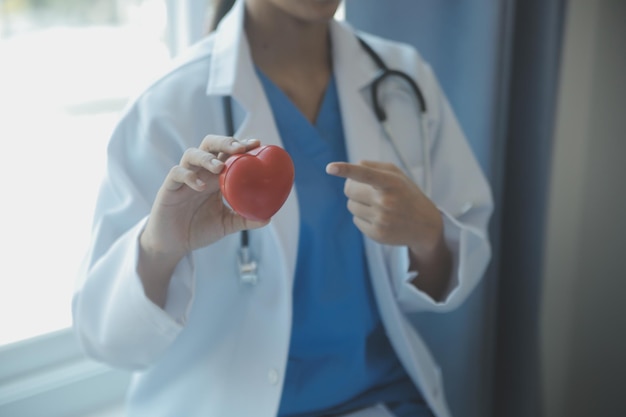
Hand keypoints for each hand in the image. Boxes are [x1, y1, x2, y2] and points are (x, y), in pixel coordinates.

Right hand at [141, 135, 268, 260]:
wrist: (174, 244)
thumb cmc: (200, 229)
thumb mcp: (226, 224)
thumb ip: (245, 220)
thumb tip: (268, 218)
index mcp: (216, 177)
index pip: (228, 153)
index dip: (242, 145)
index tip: (257, 144)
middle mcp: (201, 172)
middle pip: (210, 145)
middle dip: (225, 142)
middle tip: (240, 148)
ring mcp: (184, 178)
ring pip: (192, 154)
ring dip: (207, 157)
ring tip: (219, 167)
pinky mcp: (169, 187)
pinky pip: (177, 173)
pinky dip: (188, 176)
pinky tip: (200, 186)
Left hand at [326, 160, 441, 255]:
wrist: (425, 225)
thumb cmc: (406, 193)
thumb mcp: (396, 175)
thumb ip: (372, 167)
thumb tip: (349, 170)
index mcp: (391, 183)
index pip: (365, 174)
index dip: (346, 170)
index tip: (330, 168)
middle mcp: (386, 202)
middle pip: (349, 190)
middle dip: (353, 188)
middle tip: (367, 190)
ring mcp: (381, 220)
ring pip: (350, 206)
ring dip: (359, 203)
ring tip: (377, 205)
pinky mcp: (377, 234)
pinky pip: (356, 220)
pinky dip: (363, 217)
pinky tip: (379, 218)